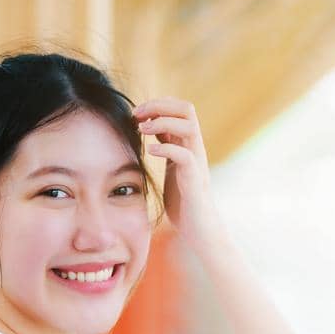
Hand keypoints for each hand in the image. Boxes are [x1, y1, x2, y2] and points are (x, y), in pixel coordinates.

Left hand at [132, 96, 219, 244]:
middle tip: (137, 116)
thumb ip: (164, 148)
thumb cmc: (182, 202)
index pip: (179, 108)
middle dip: (159, 106)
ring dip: (162, 123)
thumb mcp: (170, 168)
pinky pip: (184, 156)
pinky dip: (165, 149)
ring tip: (142, 130)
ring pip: (188, 127)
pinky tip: (150, 152)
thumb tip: (144, 130)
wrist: (197, 229)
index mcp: (188, 144)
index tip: (136, 114)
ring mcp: (197, 163)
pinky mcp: (194, 180)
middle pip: (186, 109)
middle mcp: (195, 149)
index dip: (158, 104)